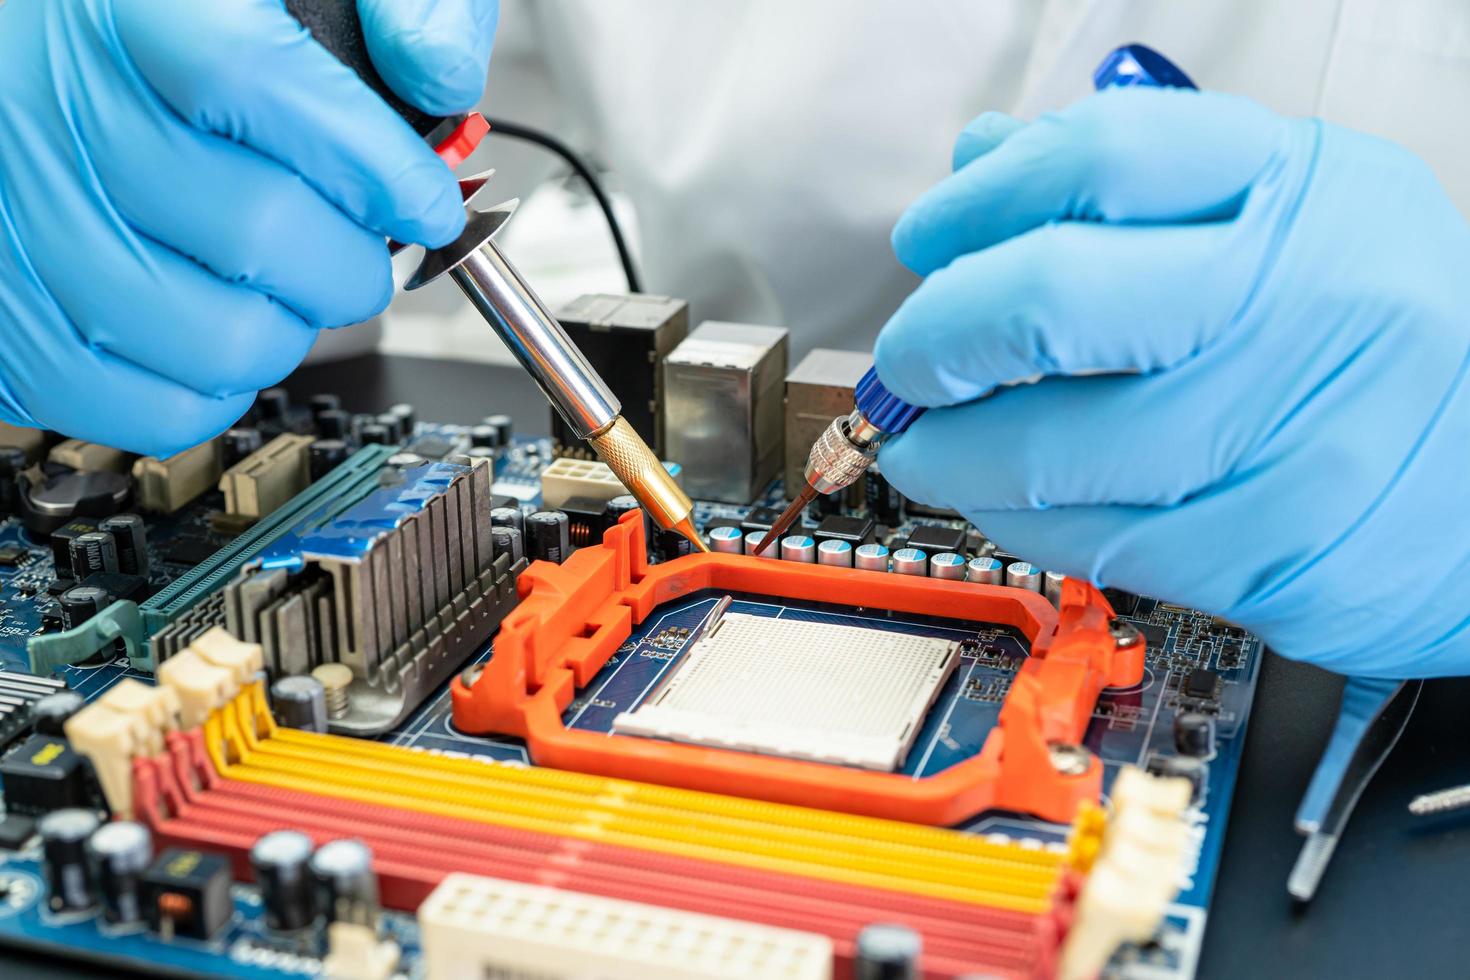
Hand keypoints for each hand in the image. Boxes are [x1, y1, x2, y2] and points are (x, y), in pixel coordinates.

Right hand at [0, 0, 496, 454]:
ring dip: (294, 328)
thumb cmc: (148, 31)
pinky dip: (223, 388)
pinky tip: (229, 326)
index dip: (373, 159)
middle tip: (364, 251)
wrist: (22, 56)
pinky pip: (155, 408)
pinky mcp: (13, 329)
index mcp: (122, 10)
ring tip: (291, 287)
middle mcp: (47, 119)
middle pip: (257, 231)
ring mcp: (20, 232)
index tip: (426, 199)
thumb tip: (439, 72)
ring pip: (218, 339)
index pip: (255, 80)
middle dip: (354, 261)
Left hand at [875, 88, 1469, 677]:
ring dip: (952, 453)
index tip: (928, 239)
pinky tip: (1003, 501)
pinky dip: (1016, 520)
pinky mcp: (1272, 545)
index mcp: (1301, 190)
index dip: (982, 200)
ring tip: (930, 447)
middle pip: (1048, 297)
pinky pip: (1094, 536)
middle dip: (937, 337)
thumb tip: (981, 167)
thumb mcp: (1287, 225)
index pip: (1099, 158)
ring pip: (1052, 444)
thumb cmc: (1375, 346)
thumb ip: (1135, 194)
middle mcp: (1305, 296)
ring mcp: (1293, 429)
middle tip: (909, 363)